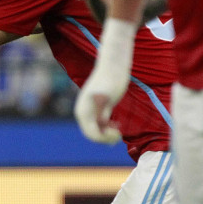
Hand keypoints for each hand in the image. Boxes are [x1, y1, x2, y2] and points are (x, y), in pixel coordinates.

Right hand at [73, 18, 134, 144]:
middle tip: (119, 134)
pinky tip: (117, 126)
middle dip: (105, 138)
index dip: (104, 138)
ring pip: (96, 130)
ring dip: (107, 135)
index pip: (91, 133)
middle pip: (92, 134)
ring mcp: (91, 110)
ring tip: (119, 131)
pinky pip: (100, 124)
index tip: (118, 133)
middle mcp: (84, 111)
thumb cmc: (112, 78)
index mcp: (82, 110)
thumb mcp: (108, 92)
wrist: (114, 65)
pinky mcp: (99, 107)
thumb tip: (99, 109)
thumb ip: (102, 102)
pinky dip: (108, 129)